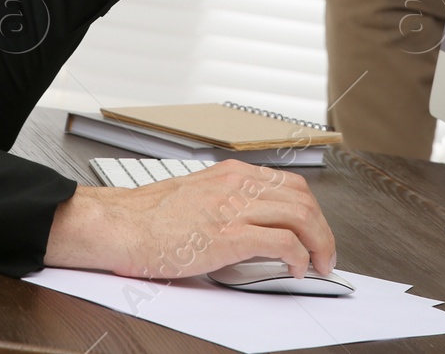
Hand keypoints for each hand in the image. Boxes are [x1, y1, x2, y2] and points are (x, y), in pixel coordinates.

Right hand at [44, 159, 336, 280]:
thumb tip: (250, 227)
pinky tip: (296, 269)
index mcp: (230, 174)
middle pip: (302, 197)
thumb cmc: (146, 218)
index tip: (315, 232)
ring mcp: (234, 208)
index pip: (289, 184)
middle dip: (323, 228)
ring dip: (320, 243)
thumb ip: (225, 204)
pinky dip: (299, 257)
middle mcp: (237, 184)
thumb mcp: (195, 197)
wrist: (118, 225)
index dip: (310, 211)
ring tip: (320, 264)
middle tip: (326, 253)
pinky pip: (282, 242)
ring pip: (301, 216)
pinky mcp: (228, 235)